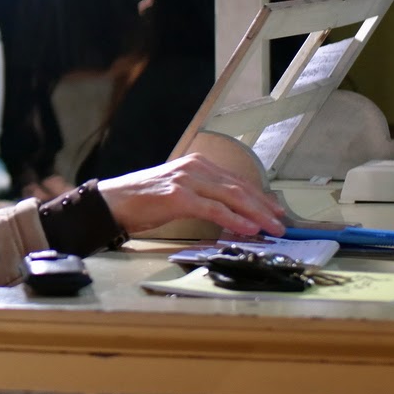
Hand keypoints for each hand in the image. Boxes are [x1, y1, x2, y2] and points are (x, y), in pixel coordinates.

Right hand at [97, 153, 285, 237]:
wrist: (111, 202)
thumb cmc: (143, 201)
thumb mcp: (178, 193)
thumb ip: (203, 197)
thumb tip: (231, 215)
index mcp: (196, 165)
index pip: (237, 181)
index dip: (260, 197)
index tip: (275, 211)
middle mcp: (194, 167)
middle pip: (239, 188)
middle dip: (264, 207)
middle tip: (282, 223)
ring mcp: (186, 180)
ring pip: (232, 197)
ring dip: (257, 214)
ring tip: (273, 228)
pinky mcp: (178, 196)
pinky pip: (214, 209)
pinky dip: (235, 219)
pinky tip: (248, 229)